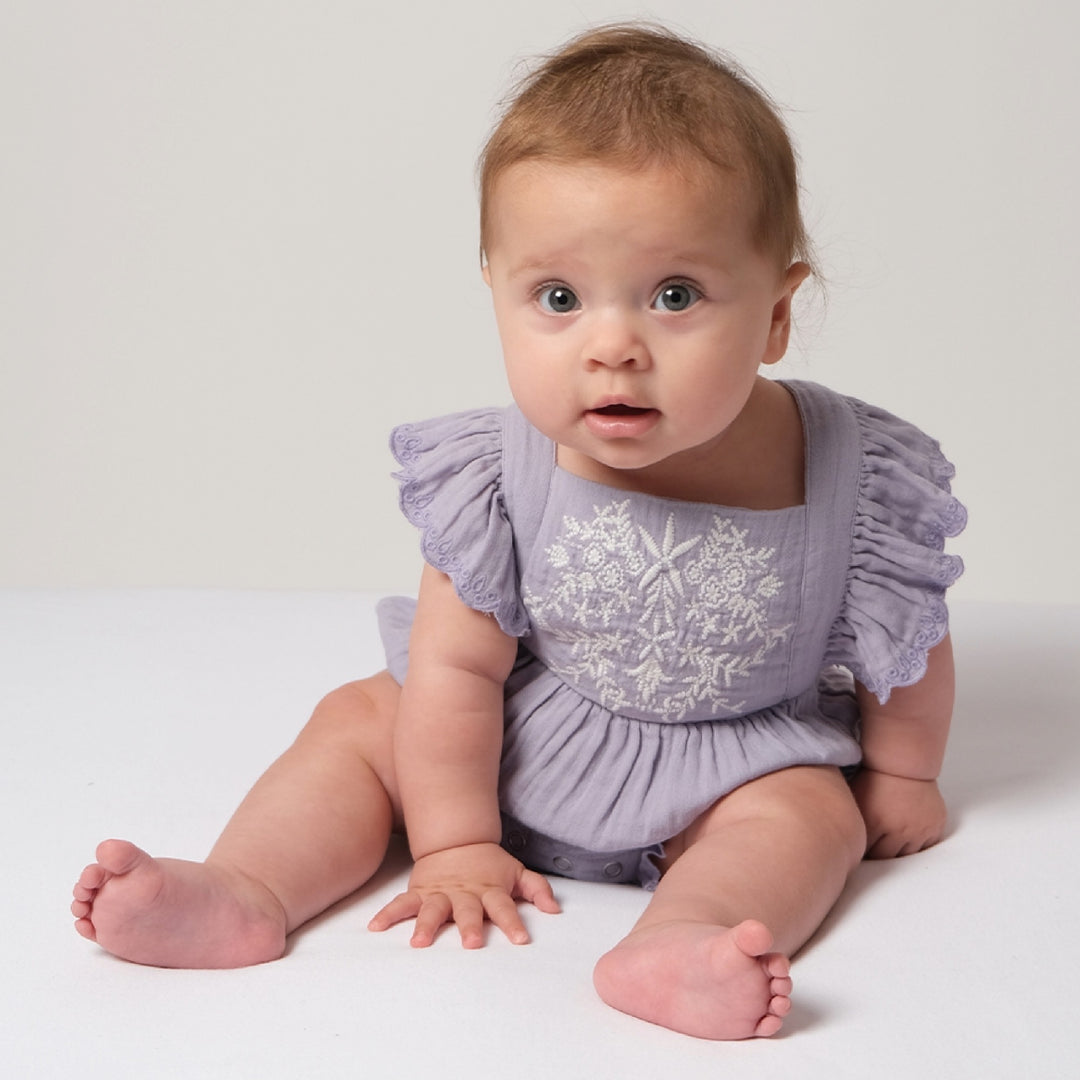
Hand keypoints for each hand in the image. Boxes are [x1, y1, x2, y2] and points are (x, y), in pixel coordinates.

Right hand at [367, 842, 560, 947]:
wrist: (456, 841)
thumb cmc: (490, 865)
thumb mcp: (517, 872)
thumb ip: (537, 889)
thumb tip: (555, 910)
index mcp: (489, 890)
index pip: (505, 907)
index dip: (513, 922)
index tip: (521, 939)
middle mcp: (464, 894)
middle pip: (468, 911)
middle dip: (470, 926)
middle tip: (472, 943)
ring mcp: (440, 893)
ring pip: (432, 909)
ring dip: (426, 925)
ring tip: (419, 943)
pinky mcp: (420, 893)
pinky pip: (401, 904)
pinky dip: (388, 914)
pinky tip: (375, 927)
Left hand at [851, 768, 947, 858]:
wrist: (904, 763)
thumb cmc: (875, 778)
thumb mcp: (855, 798)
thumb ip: (851, 820)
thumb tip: (844, 838)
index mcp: (875, 823)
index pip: (866, 853)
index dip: (862, 852)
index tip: (858, 851)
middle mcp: (899, 830)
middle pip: (887, 857)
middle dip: (878, 855)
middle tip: (873, 851)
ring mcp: (919, 830)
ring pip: (907, 855)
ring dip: (898, 851)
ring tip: (889, 844)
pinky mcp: (935, 827)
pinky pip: (925, 847)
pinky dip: (916, 845)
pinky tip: (907, 838)